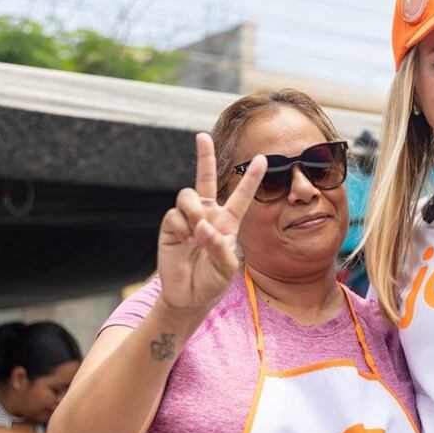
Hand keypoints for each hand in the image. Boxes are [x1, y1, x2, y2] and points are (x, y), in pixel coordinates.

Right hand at [156, 133, 266, 314]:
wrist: (189, 296)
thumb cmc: (213, 282)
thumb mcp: (226, 268)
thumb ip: (219, 246)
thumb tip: (202, 226)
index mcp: (228, 222)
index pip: (242, 196)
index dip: (251, 178)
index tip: (263, 158)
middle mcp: (208, 215)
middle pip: (206, 179)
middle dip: (204, 157)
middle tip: (202, 136)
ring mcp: (188, 219)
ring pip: (188, 195)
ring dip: (194, 210)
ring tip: (197, 232)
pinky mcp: (170, 226)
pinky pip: (174, 215)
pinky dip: (181, 228)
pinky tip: (184, 241)